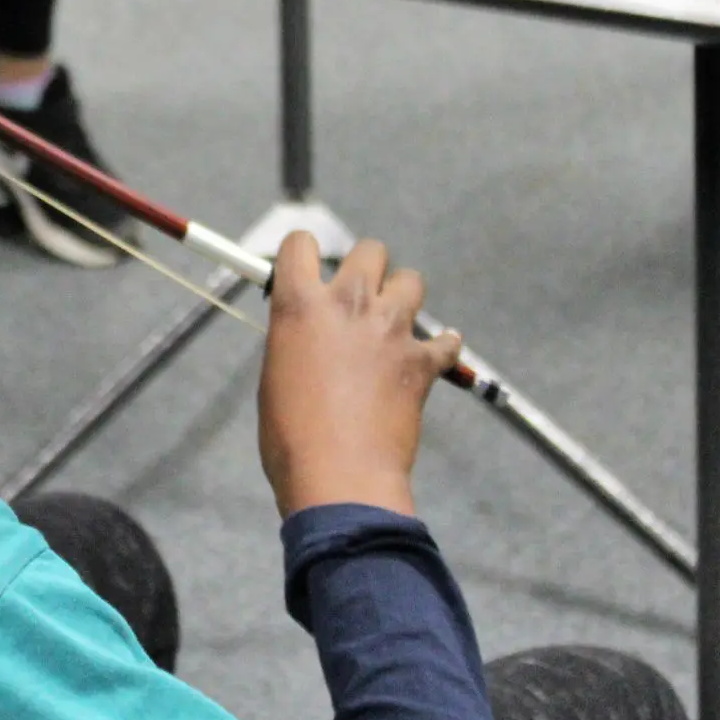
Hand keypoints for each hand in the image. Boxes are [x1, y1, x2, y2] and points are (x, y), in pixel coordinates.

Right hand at [256, 235, 460, 519]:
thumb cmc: (290, 436)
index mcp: (300, 305)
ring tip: (393, 326)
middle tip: (358, 300)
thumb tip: (310, 335)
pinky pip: (444, 340)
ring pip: (412, 280)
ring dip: (402, 297)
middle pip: (371, 251)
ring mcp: (391, 329)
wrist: (339, 476)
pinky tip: (431, 358)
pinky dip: (440, 347)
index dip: (304, 254)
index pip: (300, 244)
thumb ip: (295, 339)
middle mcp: (348, 304)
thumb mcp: (274, 376)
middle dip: (366, 269)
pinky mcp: (422, 361)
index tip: (308, 271)